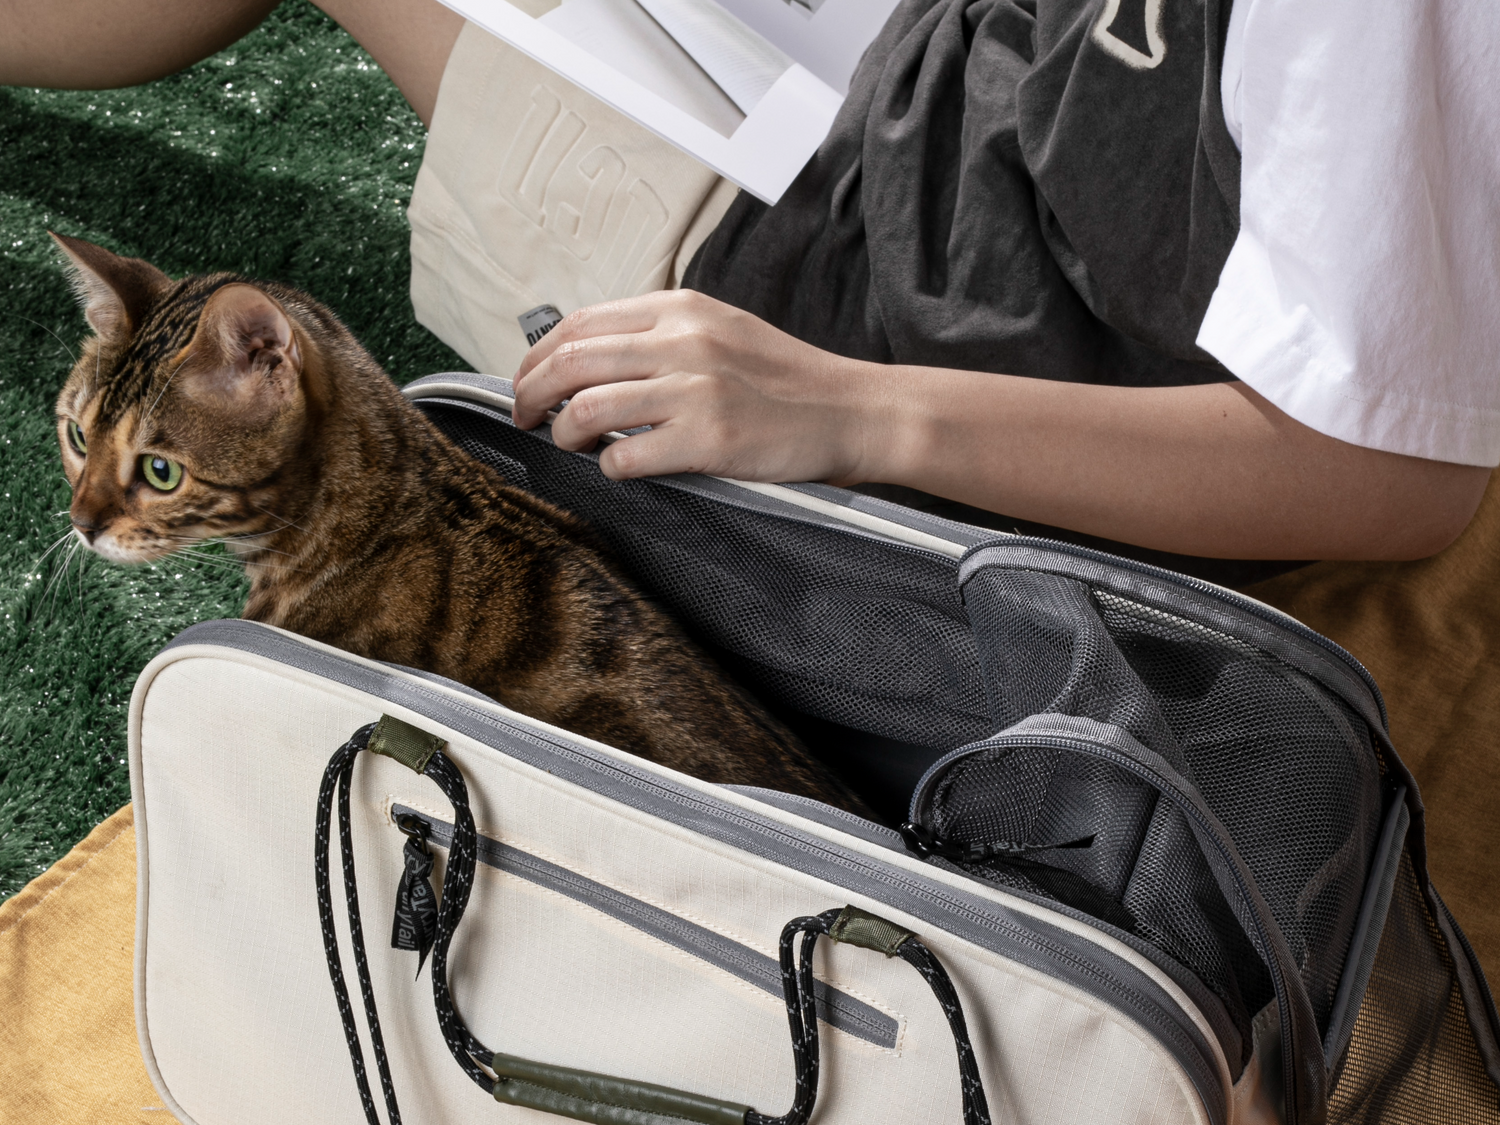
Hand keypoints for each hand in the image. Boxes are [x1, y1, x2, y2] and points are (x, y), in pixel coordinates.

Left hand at [511, 290, 891, 483]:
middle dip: (530, 394)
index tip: (527, 381)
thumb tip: (590, 359)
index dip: (538, 356)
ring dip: (562, 433)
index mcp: (681, 309)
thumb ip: (661, 335)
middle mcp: (683, 341)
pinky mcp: (709, 440)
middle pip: (570, 363)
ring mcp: (695, 391)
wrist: (850, 411)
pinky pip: (626, 457)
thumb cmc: (786, 381)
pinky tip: (618, 468)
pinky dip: (608, 467)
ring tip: (567, 444)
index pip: (580, 323)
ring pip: (586, 409)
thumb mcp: (721, 331)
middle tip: (524, 417)